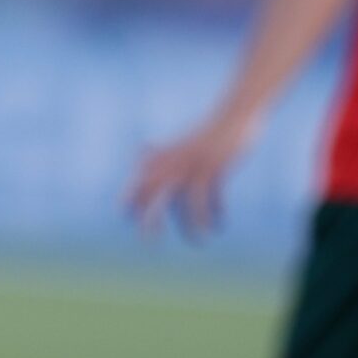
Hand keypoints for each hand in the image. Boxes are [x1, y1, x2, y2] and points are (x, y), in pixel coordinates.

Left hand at [125, 110, 256, 239]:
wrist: (234, 115)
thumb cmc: (206, 134)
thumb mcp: (181, 143)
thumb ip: (160, 153)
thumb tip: (140, 156)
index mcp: (164, 153)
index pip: (140, 178)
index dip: (130, 197)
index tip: (123, 215)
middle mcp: (175, 160)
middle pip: (155, 192)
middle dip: (150, 218)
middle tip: (148, 242)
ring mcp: (195, 164)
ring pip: (187, 203)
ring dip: (192, 226)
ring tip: (199, 240)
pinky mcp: (216, 168)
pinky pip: (212, 199)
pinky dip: (216, 214)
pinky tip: (219, 225)